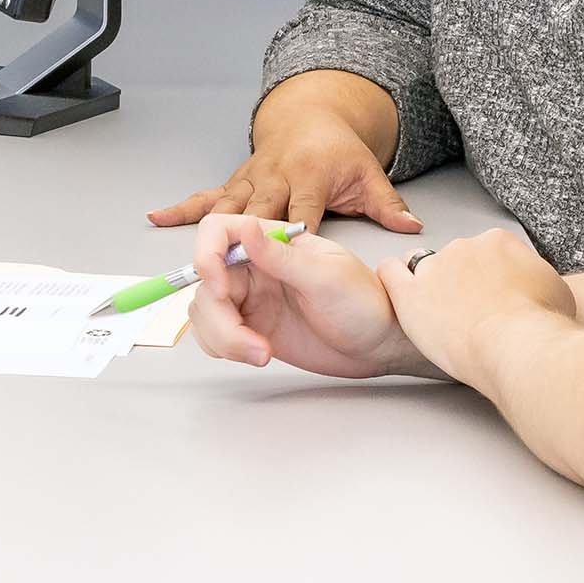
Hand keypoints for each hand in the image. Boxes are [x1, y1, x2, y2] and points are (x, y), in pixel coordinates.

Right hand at [151, 109, 421, 235]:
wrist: (311, 113)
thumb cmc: (339, 152)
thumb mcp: (368, 175)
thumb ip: (387, 204)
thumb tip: (413, 225)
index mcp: (310, 177)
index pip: (302, 212)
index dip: (293, 235)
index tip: (286, 259)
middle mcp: (276, 177)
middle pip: (256, 214)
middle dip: (242, 242)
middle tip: (230, 270)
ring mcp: (251, 179)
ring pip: (226, 209)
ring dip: (208, 232)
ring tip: (192, 256)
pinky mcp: (235, 183)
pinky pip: (205, 198)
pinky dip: (182, 209)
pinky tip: (159, 217)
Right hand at [187, 215, 431, 379]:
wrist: (379, 345)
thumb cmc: (366, 304)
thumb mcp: (326, 276)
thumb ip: (281, 255)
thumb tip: (246, 227)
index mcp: (272, 242)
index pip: (218, 231)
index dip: (206, 255)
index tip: (221, 289)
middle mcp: (254, 267)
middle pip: (205, 281)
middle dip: (219, 317)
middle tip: (250, 341)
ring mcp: (249, 298)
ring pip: (204, 312)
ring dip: (223, 338)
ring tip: (260, 353)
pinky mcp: (248, 327)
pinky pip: (212, 334)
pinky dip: (223, 349)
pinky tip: (257, 354)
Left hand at [375, 228, 574, 387]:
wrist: (516, 345)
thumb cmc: (539, 326)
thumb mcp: (557, 292)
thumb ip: (535, 281)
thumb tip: (533, 287)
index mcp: (499, 242)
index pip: (487, 252)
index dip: (489, 276)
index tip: (493, 296)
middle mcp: (464, 247)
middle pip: (455, 258)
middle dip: (461, 282)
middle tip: (470, 312)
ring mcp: (434, 268)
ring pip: (420, 263)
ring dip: (428, 282)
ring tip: (437, 309)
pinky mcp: (410, 294)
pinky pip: (390, 273)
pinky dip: (392, 279)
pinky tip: (399, 292)